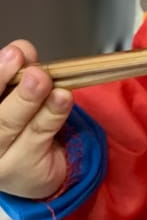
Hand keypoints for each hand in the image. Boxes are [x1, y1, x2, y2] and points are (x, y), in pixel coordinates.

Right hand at [0, 41, 72, 198]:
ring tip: (48, 82)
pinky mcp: (21, 169)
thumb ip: (16, 71)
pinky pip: (39, 135)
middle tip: (34, 71)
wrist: (32, 170)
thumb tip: (23, 49)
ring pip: (12, 123)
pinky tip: (63, 98)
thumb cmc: (17, 126)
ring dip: (31, 99)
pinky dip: (52, 113)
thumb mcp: (12, 94)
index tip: (14, 53)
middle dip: (13, 87)